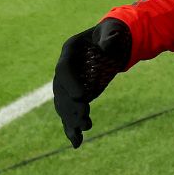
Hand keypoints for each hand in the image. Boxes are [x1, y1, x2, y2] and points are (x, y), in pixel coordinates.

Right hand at [52, 18, 131, 147]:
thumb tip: (109, 42)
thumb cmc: (110, 34)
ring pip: (64, 105)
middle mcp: (65, 69)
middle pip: (61, 91)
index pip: (64, 69)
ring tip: (85, 129)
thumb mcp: (112, 31)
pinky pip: (70, 113)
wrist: (110, 42)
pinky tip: (77, 144)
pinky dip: (72, 129)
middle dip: (72, 106)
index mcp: (70, 51)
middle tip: (86, 117)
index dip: (70, 83)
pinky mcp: (77, 95)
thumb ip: (109, 36)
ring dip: (72, 119)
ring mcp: (69, 84)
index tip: (82, 97)